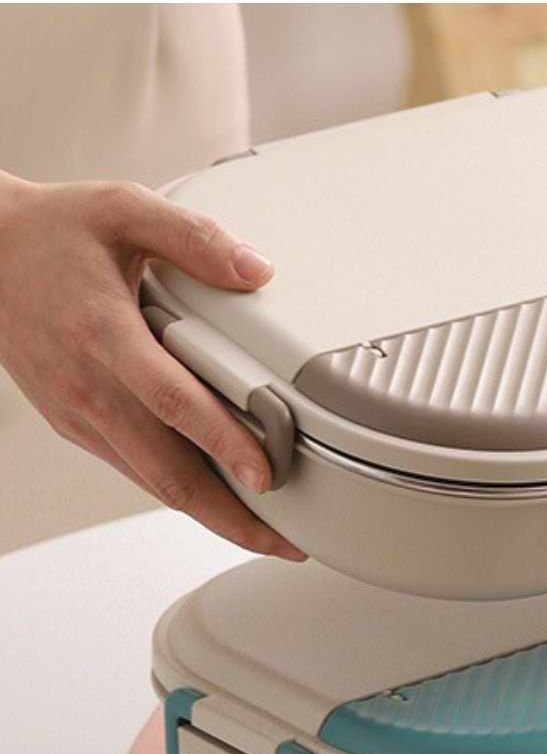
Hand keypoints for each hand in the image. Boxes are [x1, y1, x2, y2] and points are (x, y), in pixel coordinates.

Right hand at [0, 173, 304, 559]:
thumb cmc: (51, 233)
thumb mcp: (124, 210)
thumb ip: (194, 238)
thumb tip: (257, 270)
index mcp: (103, 334)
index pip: (171, 402)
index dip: (222, 443)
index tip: (266, 476)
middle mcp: (88, 387)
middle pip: (166, 474)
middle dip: (231, 518)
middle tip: (287, 543)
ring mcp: (78, 414)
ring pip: (152, 484)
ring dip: (211, 516)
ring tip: (267, 533)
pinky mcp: (75, 426)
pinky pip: (135, 470)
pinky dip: (180, 493)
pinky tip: (220, 501)